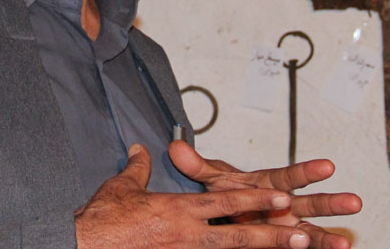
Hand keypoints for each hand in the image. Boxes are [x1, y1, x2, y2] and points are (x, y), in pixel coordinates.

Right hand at [74, 144, 315, 248]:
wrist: (85, 244)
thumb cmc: (102, 218)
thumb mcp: (122, 186)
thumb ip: (138, 167)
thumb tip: (141, 150)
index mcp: (177, 209)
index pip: (225, 201)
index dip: (256, 199)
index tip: (282, 196)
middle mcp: (186, 234)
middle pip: (239, 235)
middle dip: (273, 235)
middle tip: (304, 235)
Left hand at [168, 141, 361, 248]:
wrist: (224, 211)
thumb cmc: (225, 191)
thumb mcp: (211, 179)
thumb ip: (197, 166)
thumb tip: (176, 148)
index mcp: (269, 184)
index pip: (289, 176)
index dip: (307, 172)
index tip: (328, 165)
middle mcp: (285, 205)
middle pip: (309, 203)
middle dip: (330, 202)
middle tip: (353, 201)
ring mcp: (288, 226)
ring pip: (312, 230)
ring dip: (328, 235)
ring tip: (345, 241)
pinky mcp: (287, 242)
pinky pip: (304, 247)